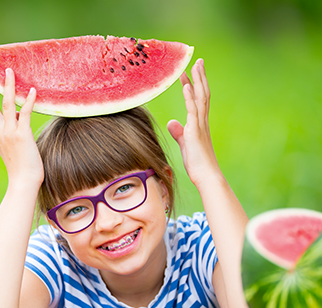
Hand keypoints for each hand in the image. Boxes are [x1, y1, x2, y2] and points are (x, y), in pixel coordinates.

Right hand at [0, 68, 43, 187]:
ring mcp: (10, 133)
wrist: (23, 182)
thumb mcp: (12, 149)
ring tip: (9, 70)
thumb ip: (12, 135)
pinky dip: (28, 101)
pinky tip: (31, 90)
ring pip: (6, 104)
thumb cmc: (21, 168)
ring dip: (7, 86)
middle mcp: (0, 132)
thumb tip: (17, 124)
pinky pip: (24, 114)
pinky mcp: (22, 136)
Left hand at [166, 59, 221, 188]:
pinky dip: (190, 98)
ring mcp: (200, 125)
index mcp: (199, 123)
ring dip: (196, 81)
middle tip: (197, 60)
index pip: (197, 100)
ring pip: (199, 98)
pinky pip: (193, 111)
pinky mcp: (195, 131)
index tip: (188, 73)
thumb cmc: (196, 163)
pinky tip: (186, 87)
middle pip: (202, 94)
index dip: (193, 85)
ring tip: (193, 66)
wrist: (206, 175)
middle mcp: (202, 121)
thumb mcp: (185, 144)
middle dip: (199, 77)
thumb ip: (179, 132)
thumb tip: (172, 122)